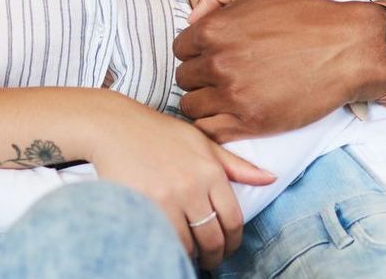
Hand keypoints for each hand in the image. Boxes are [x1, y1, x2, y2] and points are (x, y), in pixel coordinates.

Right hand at [86, 96, 274, 269]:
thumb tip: (271, 178)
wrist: (114, 126)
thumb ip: (234, 164)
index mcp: (210, 170)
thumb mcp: (200, 141)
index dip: (233, 240)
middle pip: (213, 237)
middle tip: (210, 258)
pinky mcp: (144, 206)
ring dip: (192, 256)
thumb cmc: (157, 133)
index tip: (227, 246)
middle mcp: (192, 186)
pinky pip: (164, 241)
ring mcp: (167, 198)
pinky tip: (170, 246)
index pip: (233, 219)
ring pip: (189, 244)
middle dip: (215, 255)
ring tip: (191, 255)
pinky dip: (170, 249)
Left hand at [174, 0, 385, 140]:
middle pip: (184, 78)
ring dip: (204, 100)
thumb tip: (192, 19)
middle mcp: (218, 63)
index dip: (195, 50)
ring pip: (192, 106)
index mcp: (214, 29)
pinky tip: (227, 115)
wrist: (348, 48)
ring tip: (225, 94)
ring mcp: (234, 95)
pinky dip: (213, 125)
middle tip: (222, 73)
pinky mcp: (251, 122)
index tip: (212, 53)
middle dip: (199, 75)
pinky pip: (210, 131)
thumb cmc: (306, 12)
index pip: (180, 48)